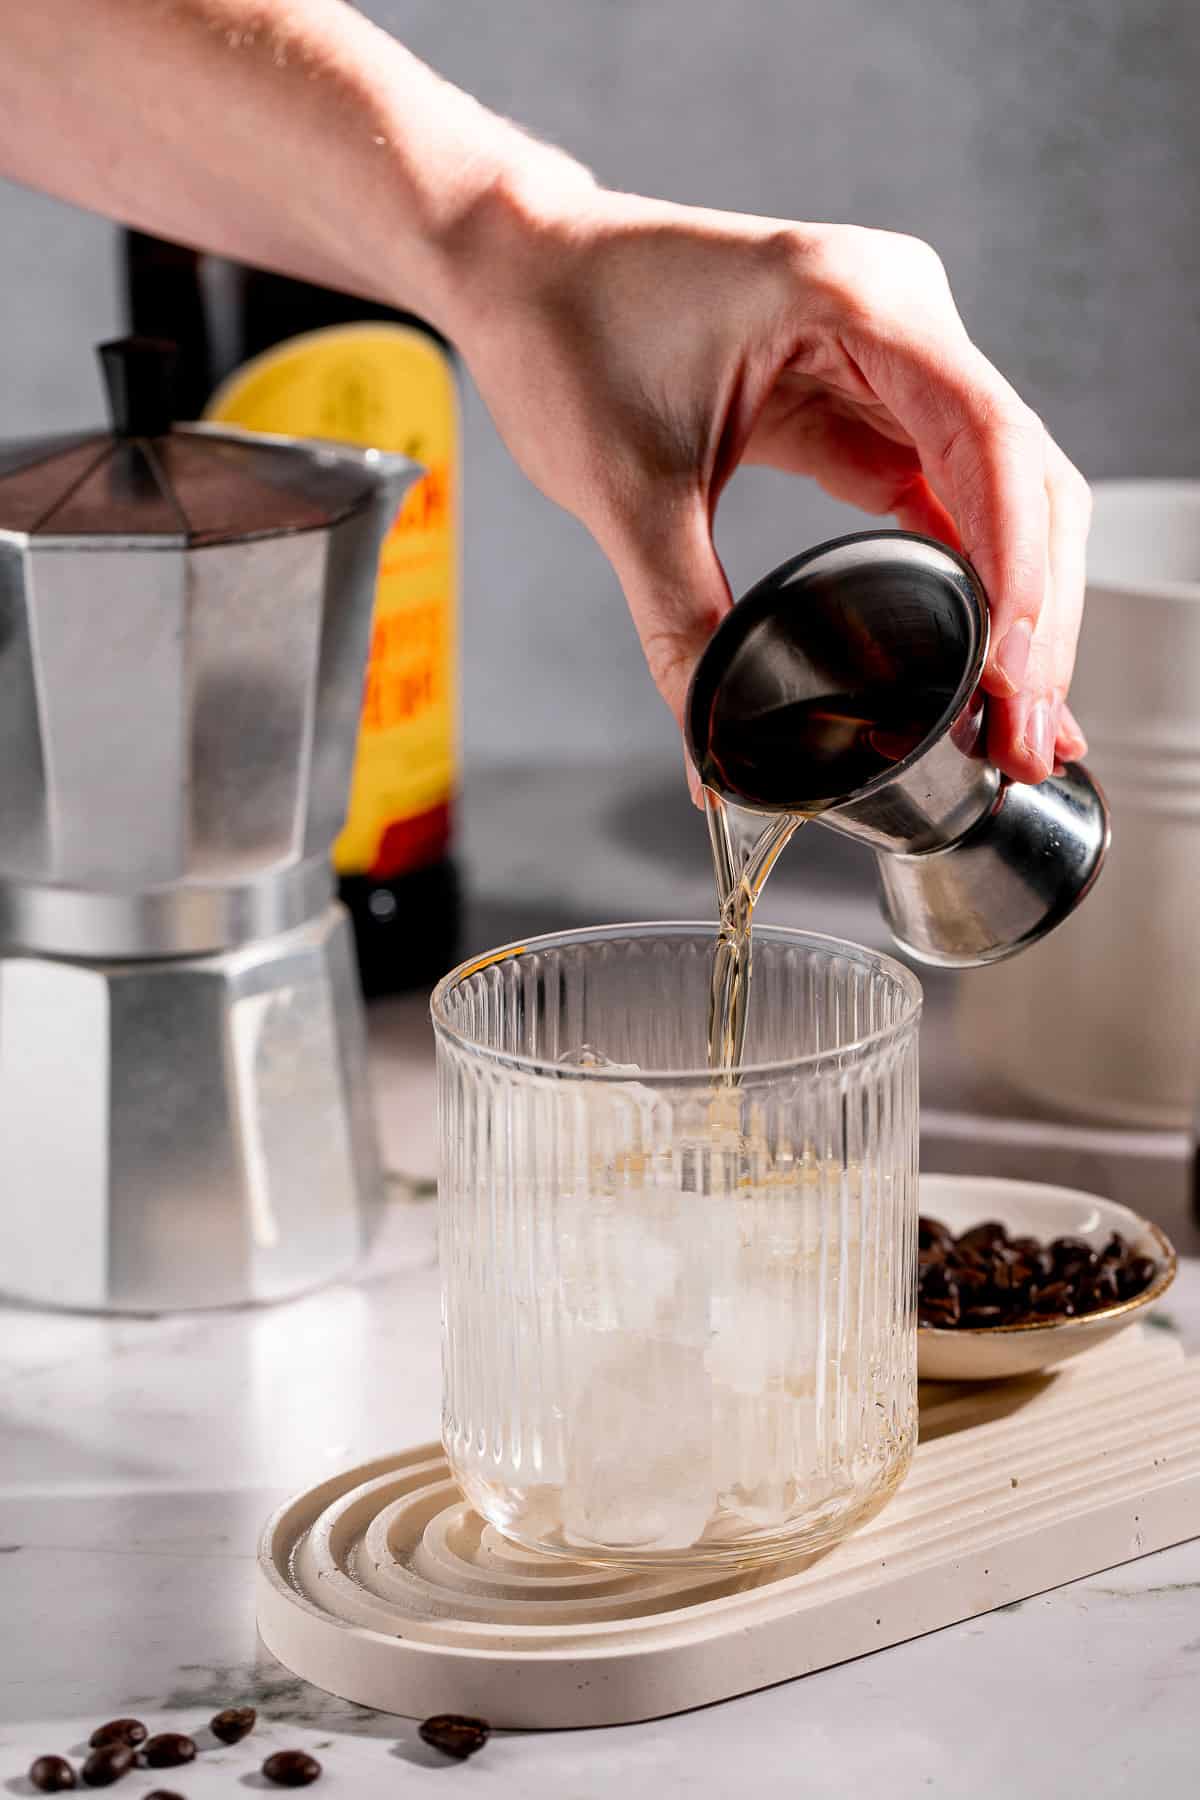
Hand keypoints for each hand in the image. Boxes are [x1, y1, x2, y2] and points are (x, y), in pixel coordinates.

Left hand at [453, 189, 1089, 788]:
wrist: (520, 269)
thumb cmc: (563, 328)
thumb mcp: (624, 490)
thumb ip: (682, 625)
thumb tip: (715, 756)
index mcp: (854, 299)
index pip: (987, 443)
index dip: (1021, 570)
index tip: (1015, 674)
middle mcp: (897, 317)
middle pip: (1021, 475)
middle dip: (1037, 612)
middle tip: (1028, 731)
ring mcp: (891, 357)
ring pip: (999, 493)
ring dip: (1015, 606)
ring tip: (1013, 719)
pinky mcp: (866, 399)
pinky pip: (945, 494)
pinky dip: (967, 577)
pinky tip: (975, 656)